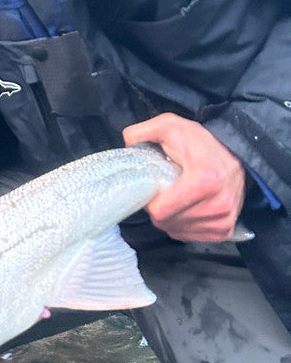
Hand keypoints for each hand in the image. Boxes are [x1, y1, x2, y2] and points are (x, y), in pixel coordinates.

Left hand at [123, 113, 244, 241]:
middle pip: (167, 222)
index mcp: (205, 181)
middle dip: (158, 208)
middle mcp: (218, 204)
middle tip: (163, 191)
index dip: (149, 200)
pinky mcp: (225, 229)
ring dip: (170, 217)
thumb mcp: (169, 126)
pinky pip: (190, 236)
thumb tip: (125, 145)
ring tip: (176, 197)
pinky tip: (185, 208)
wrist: (237, 154)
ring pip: (177, 231)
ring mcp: (223, 219)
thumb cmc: (201, 142)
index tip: (153, 187)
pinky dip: (182, 225)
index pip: (161, 211)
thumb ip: (141, 132)